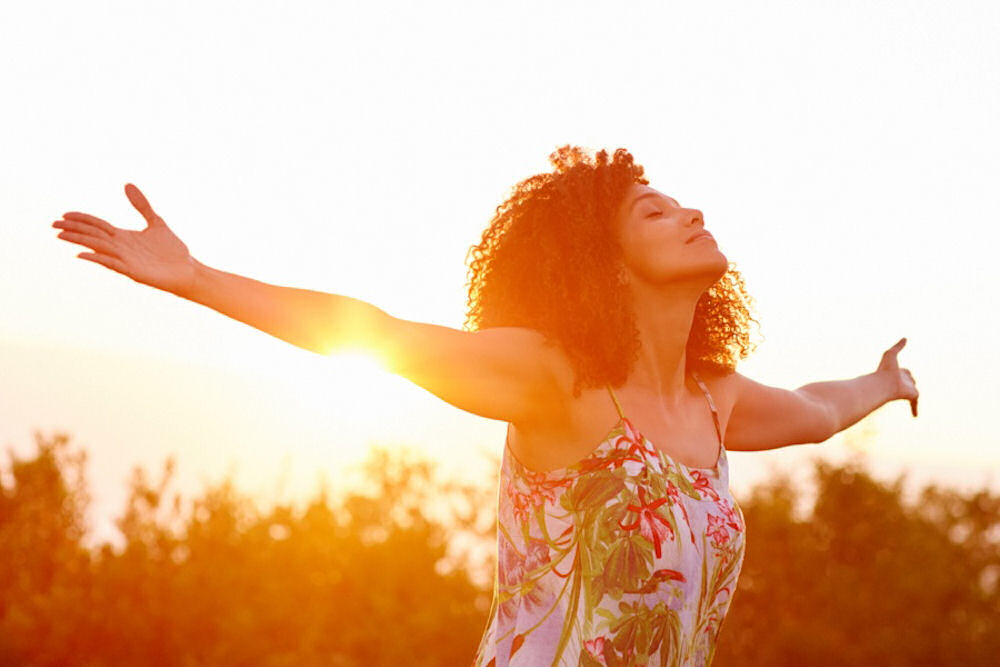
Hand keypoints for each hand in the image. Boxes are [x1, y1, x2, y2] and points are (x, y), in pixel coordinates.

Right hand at [52, 183, 198, 294]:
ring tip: (61, 235)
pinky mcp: (133, 272)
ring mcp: (125, 260)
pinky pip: (111, 264)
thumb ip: (141, 205)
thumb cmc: (172, 250)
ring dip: (80, 241)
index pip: (97, 225)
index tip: (63, 214)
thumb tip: (127, 185)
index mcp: (123, 236)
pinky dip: (97, 258)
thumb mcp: (156, 222)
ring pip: (98, 248)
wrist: (188, 270)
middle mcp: (121, 248)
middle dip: (73, 230)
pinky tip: (82, 254)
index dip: (81, 219)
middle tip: (54, 225)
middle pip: (92, 235)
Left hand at [876, 337, 918, 416]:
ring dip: (911, 395)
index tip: (903, 372)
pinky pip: (915, 404)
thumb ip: (898, 346)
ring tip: (907, 399)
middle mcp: (903, 381)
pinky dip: (914, 409)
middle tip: (906, 385)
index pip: (905, 372)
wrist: (883, 384)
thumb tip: (905, 337)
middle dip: (909, 380)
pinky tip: (915, 416)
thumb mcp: (890, 354)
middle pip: (911, 380)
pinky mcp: (912, 396)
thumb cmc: (884, 370)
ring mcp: (908, 389)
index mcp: (898, 372)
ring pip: (914, 389)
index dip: (905, 372)